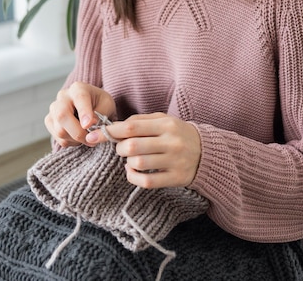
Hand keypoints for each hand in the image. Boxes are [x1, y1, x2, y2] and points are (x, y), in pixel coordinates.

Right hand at [45, 81, 115, 147]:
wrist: (91, 105)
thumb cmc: (100, 103)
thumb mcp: (107, 105)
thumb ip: (100, 113)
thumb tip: (89, 125)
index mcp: (78, 88)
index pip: (79, 98)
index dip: (83, 113)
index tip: (88, 125)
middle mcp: (62, 97)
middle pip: (63, 115)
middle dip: (78, 132)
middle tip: (91, 139)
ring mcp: (53, 109)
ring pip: (59, 130)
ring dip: (75, 139)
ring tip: (87, 136)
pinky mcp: (49, 121)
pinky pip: (57, 138)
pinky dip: (70, 142)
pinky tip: (77, 136)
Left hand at [86, 113, 201, 188]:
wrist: (207, 153)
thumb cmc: (178, 134)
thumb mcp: (164, 120)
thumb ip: (140, 120)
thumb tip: (114, 126)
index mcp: (166, 124)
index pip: (132, 126)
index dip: (111, 131)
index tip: (95, 135)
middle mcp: (170, 141)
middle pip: (132, 146)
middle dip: (119, 148)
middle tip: (121, 148)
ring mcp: (174, 161)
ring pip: (138, 164)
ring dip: (127, 162)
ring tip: (130, 159)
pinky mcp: (175, 178)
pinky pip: (146, 181)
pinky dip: (133, 177)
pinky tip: (133, 171)